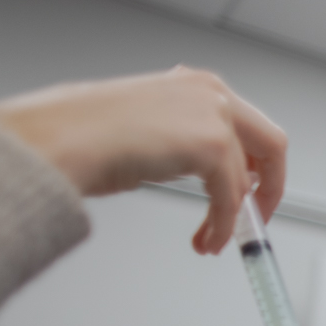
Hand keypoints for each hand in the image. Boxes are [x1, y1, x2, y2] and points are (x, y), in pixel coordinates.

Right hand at [0, 67, 287, 254]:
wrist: (55, 139)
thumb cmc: (81, 136)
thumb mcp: (149, 133)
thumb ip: (185, 145)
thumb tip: (209, 178)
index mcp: (193, 85)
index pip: (248, 127)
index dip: (254, 167)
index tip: (249, 194)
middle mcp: (208, 91)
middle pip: (271, 145)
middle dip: (268, 189)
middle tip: (254, 220)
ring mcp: (213, 113)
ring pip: (248, 178)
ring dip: (234, 218)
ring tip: (213, 241)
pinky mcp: (211, 143)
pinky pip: (231, 197)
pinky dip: (223, 225)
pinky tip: (205, 240)